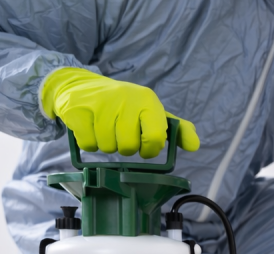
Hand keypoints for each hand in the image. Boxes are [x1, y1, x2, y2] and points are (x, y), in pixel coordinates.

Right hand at [41, 67, 199, 157]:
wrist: (81, 84)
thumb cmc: (123, 104)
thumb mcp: (151, 111)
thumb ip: (176, 128)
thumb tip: (195, 145)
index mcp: (147, 100)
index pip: (155, 138)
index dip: (149, 149)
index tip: (144, 146)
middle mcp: (125, 99)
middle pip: (129, 147)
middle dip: (125, 147)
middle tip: (120, 133)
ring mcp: (100, 105)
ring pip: (108, 147)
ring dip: (106, 144)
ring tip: (105, 128)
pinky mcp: (77, 111)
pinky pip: (88, 144)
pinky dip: (89, 143)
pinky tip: (90, 128)